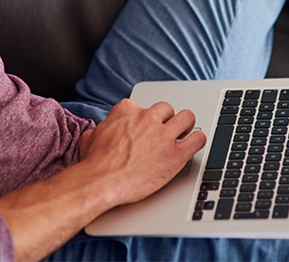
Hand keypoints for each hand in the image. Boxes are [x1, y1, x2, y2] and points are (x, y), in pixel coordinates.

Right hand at [78, 99, 206, 206]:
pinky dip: (198, 141)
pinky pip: (198, 139)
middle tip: (165, 131)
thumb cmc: (94, 163)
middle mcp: (147, 118)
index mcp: (127, 110)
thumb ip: (101, 129)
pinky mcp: (176, 154)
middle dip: (167, 120)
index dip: (144, 120)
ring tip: (184, 134)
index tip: (144, 129)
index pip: (143, 107)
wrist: (101, 182)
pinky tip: (193, 145)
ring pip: (187, 117)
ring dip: (186, 125)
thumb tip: (99, 132)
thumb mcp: (90, 137)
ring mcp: (163, 135)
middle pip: (167, 109)